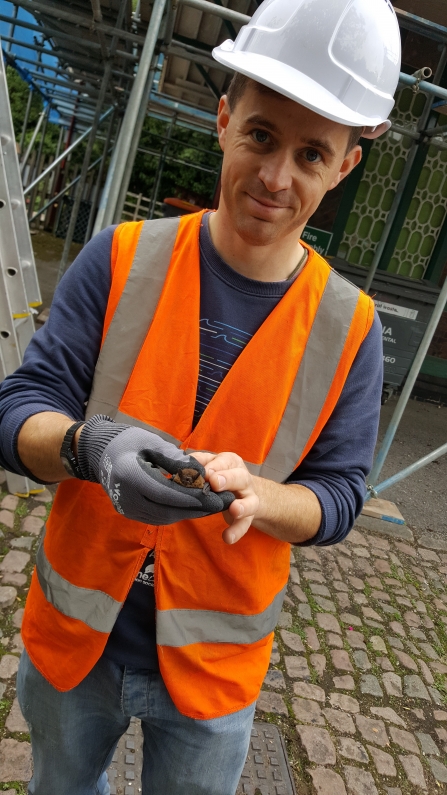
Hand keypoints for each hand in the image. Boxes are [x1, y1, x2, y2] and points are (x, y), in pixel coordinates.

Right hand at [77, 415, 234, 524]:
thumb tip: (202, 475)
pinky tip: (194, 507)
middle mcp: (126, 497)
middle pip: (167, 510)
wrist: (101, 453)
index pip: (166, 493)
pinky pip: (157, 518)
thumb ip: (176, 459)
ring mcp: (127, 508)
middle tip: (220, 504)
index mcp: (130, 476)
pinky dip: (177, 513)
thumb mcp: (153, 442)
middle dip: (196, 509)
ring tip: (212, 506)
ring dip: (189, 513)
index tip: (214, 496)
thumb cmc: (129, 441)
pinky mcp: (130, 513)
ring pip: (164, 518)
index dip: (192, 497)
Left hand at [193, 451, 259, 544]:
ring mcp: (249, 498)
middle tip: (214, 483)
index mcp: (232, 463)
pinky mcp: (248, 516)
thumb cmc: (221, 475)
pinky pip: (245, 524)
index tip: (204, 472)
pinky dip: (237, 531)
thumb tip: (182, 466)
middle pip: (240, 477)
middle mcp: (243, 479)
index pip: (225, 461)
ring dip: (242, 506)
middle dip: (228, 479)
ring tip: (234, 510)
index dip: (215, 466)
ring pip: (250, 502)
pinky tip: (227, 537)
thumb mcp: (211, 465)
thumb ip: (199, 463)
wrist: (243, 491)